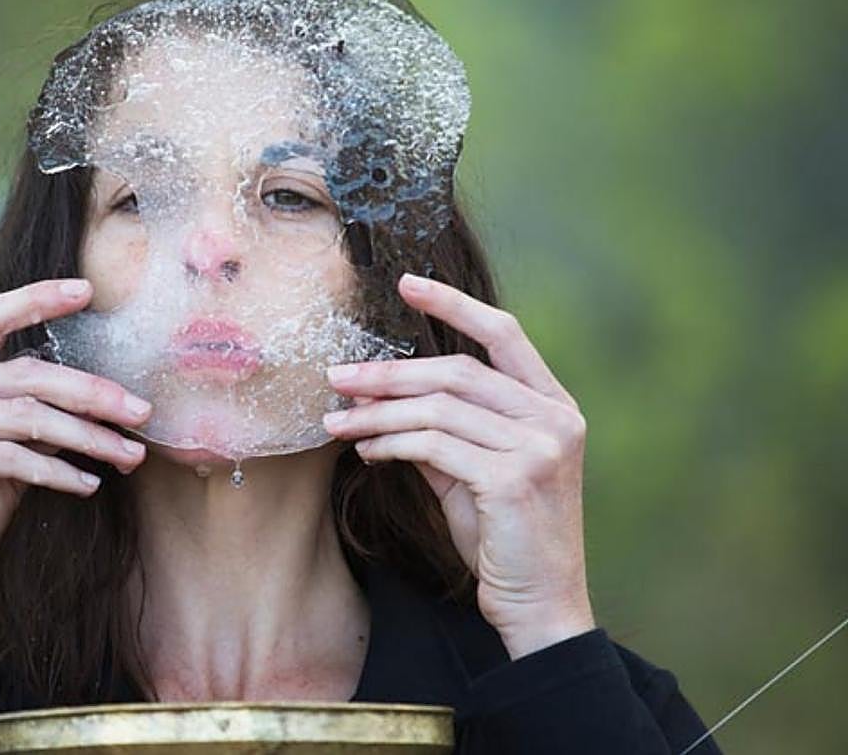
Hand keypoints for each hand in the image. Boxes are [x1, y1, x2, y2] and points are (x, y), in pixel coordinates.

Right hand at [0, 278, 152, 612]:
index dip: (35, 297)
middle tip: (141, 410)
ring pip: (26, 415)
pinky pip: (9, 456)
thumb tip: (102, 404)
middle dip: (92, 390)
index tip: (87, 290)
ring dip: (88, 437)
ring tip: (130, 455)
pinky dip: (56, 472)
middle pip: (25, 372)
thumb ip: (34, 424)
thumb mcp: (5, 459)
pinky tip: (88, 485)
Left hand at [322, 273, 593, 658]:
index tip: (406, 283)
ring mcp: (541, 447)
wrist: (541, 606)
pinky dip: (390, 444)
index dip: (454, 303)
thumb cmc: (504, 538)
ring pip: (437, 408)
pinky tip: (365, 452)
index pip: (504, 333)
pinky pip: (433, 446)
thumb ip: (441, 431)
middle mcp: (555, 418)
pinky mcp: (515, 479)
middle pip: (457, 371)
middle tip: (336, 377)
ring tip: (336, 421)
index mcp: (553, 404)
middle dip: (388, 372)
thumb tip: (378, 398)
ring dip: (376, 413)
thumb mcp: (473, 473)